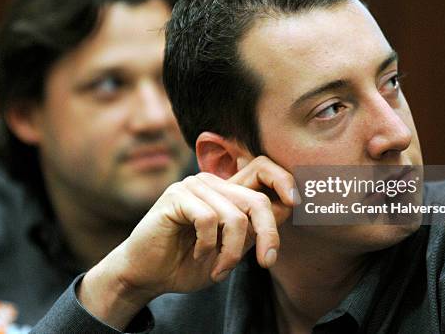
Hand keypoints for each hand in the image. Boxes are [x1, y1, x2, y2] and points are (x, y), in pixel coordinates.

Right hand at [78, 156, 295, 328]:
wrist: (148, 275)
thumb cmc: (188, 262)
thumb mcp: (231, 248)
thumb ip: (253, 228)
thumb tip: (288, 206)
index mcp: (227, 190)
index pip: (262, 168)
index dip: (283, 180)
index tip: (296, 203)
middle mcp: (212, 182)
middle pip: (256, 199)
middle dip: (268, 234)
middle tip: (266, 262)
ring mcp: (193, 186)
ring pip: (234, 216)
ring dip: (231, 253)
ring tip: (219, 269)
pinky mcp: (176, 196)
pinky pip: (208, 220)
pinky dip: (208, 246)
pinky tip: (197, 254)